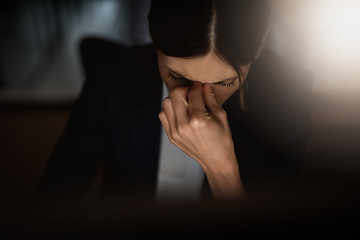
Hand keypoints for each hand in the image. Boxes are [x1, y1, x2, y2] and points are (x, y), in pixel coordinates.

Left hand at [159, 82, 244, 198]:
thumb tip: (204, 84)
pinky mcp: (171, 136)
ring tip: (186, 103)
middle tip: (192, 93)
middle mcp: (183, 125)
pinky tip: (180, 112)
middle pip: (175, 94)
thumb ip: (210, 98)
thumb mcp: (221, 116)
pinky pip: (163, 115)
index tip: (200, 85)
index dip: (197, 86)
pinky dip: (170, 110)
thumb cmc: (222, 140)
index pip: (193, 93)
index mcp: (198, 120)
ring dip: (175, 99)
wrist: (216, 160)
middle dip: (185, 89)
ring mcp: (175, 131)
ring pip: (166, 103)